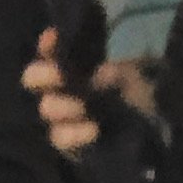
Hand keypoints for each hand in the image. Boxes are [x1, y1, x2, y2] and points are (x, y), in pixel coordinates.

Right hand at [22, 31, 155, 156]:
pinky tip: (92, 130)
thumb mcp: (134, 78)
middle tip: (60, 76)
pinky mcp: (66, 146)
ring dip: (61, 106)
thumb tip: (99, 75)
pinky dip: (74, 134)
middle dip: (43, 75)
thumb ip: (118, 72)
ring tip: (82, 108)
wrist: (148, 135)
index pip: (49, 52)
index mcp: (71, 69)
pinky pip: (60, 138)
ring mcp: (60, 118)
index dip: (47, 45)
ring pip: (46, 109)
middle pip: (33, 80)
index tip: (52, 37)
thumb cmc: (135, 98)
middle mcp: (60, 91)